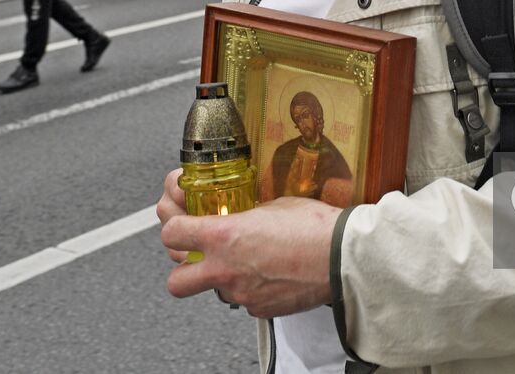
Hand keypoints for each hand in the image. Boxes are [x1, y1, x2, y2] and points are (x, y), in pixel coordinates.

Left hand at [157, 170, 339, 318]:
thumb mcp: (274, 205)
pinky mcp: (260, 309)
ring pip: (216, 291)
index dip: (173, 227)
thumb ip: (249, 216)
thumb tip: (246, 218)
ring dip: (225, 279)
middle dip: (182, 271)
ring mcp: (241, 293)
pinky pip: (246, 301)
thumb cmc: (315, 227)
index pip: (171, 234)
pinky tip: (272, 275)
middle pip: (176, 282)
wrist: (342, 257)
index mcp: (225, 235)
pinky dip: (253, 290)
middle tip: (197, 258)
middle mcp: (226, 268)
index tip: (181, 224)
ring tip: (249, 264)